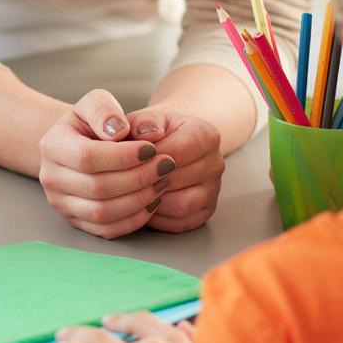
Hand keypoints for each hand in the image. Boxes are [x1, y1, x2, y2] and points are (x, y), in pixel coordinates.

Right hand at [39, 90, 176, 238]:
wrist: (80, 144)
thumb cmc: (93, 123)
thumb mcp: (95, 103)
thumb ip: (104, 110)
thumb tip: (118, 132)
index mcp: (52, 145)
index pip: (87, 156)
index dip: (123, 156)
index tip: (153, 149)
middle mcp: (50, 178)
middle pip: (97, 188)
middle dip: (138, 178)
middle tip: (166, 166)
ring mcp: (61, 203)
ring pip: (102, 213)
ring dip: (139, 200)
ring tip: (162, 182)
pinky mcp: (76, 221)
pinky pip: (107, 230)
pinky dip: (134, 219)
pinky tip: (152, 200)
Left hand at [123, 108, 223, 232]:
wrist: (164, 145)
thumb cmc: (151, 134)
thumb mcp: (144, 120)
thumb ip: (142, 123)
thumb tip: (146, 134)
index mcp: (206, 135)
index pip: (180, 151)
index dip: (150, 158)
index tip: (131, 159)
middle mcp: (216, 162)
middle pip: (180, 180)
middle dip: (149, 180)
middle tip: (127, 178)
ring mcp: (213, 189)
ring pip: (182, 205)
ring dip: (154, 201)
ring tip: (134, 192)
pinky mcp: (205, 211)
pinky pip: (181, 222)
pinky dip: (159, 217)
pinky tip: (143, 204)